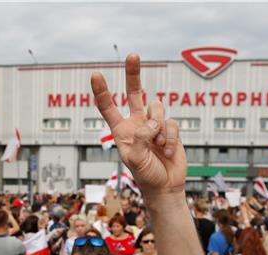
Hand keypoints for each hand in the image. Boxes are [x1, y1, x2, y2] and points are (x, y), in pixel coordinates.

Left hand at [92, 54, 185, 194]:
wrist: (166, 186)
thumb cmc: (146, 176)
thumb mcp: (136, 160)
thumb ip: (140, 139)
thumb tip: (151, 122)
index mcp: (121, 130)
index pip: (108, 107)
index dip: (102, 91)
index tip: (96, 75)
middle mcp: (137, 123)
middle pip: (134, 92)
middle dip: (133, 73)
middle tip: (132, 54)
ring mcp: (154, 124)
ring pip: (157, 107)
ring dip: (159, 127)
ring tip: (159, 146)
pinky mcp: (170, 129)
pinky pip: (172, 123)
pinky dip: (170, 138)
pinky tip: (168, 152)